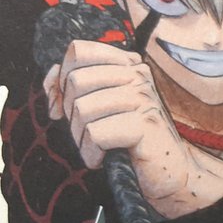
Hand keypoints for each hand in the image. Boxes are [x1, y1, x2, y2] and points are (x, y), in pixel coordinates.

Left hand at [43, 39, 191, 202]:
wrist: (169, 171)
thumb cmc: (129, 140)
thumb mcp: (97, 107)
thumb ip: (70, 86)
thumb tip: (52, 74)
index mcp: (127, 65)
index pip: (79, 52)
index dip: (64, 80)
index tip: (74, 105)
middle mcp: (138, 75)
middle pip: (75, 81)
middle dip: (72, 114)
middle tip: (91, 132)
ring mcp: (144, 98)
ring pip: (82, 109)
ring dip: (81, 138)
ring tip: (99, 147)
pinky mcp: (145, 124)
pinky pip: (95, 133)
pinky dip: (92, 153)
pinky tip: (105, 157)